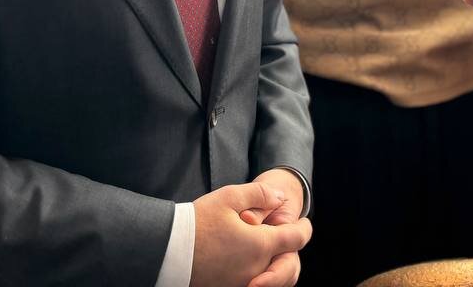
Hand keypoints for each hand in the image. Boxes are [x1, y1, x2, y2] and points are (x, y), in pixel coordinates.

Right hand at [190, 182, 310, 286]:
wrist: (167, 250)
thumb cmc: (198, 221)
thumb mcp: (230, 197)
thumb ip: (261, 194)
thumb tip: (281, 199)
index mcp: (261, 245)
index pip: (296, 238)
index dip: (305, 228)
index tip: (305, 222)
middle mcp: (256, 269)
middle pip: (287, 261)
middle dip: (289, 247)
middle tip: (287, 236)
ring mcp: (242, 282)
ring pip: (271, 275)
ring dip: (274, 263)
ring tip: (267, 247)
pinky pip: (253, 282)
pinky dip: (258, 273)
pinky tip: (247, 260)